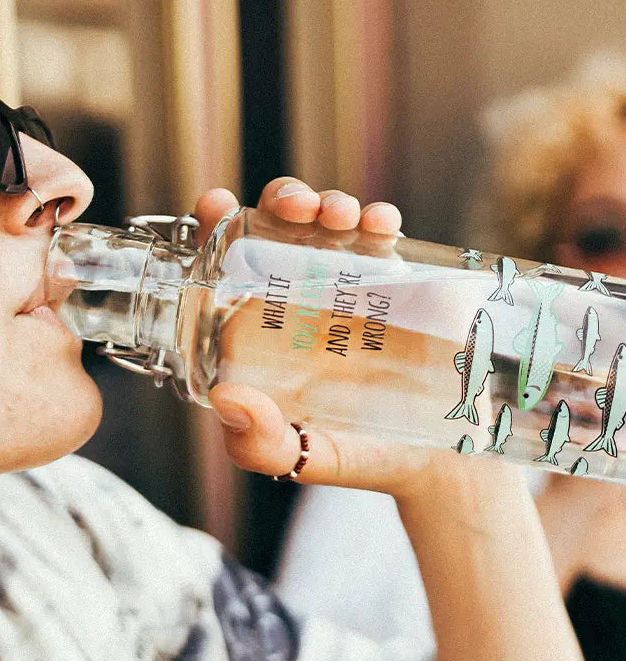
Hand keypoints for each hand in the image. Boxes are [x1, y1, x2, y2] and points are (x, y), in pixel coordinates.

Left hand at [193, 178, 449, 498]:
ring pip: (330, 220)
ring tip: (337, 217)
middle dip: (282, 199)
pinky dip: (378, 218)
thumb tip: (226, 400)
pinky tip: (379, 225)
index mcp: (263, 330)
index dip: (215, 227)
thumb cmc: (361, 457)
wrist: (445, 461)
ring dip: (328, 202)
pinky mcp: (402, 282)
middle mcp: (302, 298)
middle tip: (296, 211)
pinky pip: (383, 236)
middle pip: (279, 226)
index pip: (227, 266)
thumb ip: (258, 444)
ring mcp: (352, 285)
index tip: (216, 205)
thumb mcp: (300, 458)